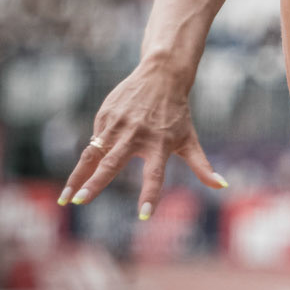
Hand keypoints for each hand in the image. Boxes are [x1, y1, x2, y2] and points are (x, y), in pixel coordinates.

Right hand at [59, 63, 225, 219]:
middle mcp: (137, 135)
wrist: (161, 75)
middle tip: (81, 202)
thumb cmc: (177, 113)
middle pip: (113, 163)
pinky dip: (86, 161)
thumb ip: (202, 166)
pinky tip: (79, 177)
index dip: (151, 194)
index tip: (144, 214)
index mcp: (160, 144)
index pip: (156, 174)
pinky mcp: (104, 116)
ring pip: (93, 154)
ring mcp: (118, 124)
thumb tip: (222, 186)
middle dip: (95, 184)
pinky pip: (93, 142)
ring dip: (78, 177)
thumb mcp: (190, 139)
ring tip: (66, 198)